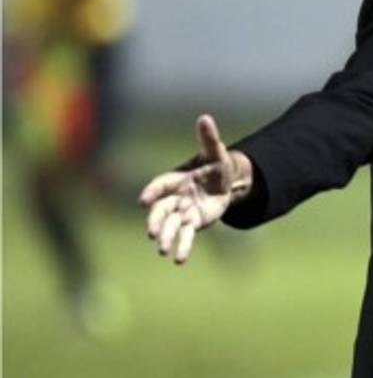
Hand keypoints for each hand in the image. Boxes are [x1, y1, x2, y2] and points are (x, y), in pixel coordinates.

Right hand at [139, 114, 251, 263]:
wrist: (224, 183)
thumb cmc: (215, 166)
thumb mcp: (215, 152)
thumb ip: (208, 138)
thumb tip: (205, 117)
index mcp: (176, 179)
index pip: (160, 185)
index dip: (152, 192)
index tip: (143, 201)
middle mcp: (175, 197)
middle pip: (161, 210)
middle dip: (156, 220)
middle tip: (151, 232)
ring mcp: (182, 212)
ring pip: (171, 226)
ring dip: (167, 237)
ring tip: (163, 250)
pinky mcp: (193, 223)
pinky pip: (186, 236)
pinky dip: (183, 247)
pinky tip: (179, 260)